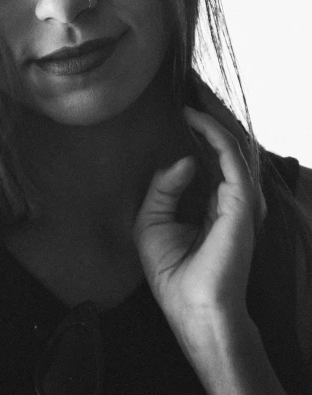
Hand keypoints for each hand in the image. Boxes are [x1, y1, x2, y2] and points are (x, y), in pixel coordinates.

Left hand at [133, 106, 266, 343]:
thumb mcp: (153, 223)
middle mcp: (228, 198)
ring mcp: (239, 199)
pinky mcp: (241, 202)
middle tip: (191, 85)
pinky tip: (194, 118)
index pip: (209, 158)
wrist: (193, 309)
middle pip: (223, 145)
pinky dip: (214, 133)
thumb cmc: (173, 273)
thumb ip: (164, 188)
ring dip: (213, 115)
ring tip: (194, 90)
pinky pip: (230, 156)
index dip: (198, 130)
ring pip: (231, 144)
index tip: (181, 105)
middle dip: (209, 114)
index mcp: (211, 205)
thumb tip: (185, 159)